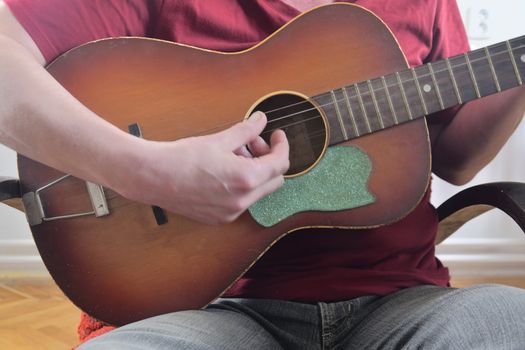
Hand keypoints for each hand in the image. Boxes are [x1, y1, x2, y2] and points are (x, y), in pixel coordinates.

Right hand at [121, 112, 289, 223]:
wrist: (154, 177)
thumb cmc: (182, 158)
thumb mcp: (220, 140)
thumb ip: (246, 131)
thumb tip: (261, 120)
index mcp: (246, 179)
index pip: (280, 163)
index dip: (281, 146)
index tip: (276, 136)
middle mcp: (242, 200)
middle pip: (274, 179)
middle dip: (268, 159)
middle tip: (252, 144)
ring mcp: (232, 212)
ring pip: (258, 191)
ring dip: (254, 172)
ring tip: (233, 155)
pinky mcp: (220, 218)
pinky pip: (242, 200)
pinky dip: (241, 185)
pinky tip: (224, 171)